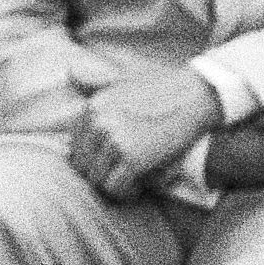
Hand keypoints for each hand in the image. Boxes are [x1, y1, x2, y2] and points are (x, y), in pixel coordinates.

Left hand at [67, 70, 220, 199]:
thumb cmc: (162, 90)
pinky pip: (116, 189)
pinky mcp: (132, 157)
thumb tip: (69, 72)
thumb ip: (93, 82)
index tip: (111, 162)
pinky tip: (140, 184)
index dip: (92, 160)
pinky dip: (127, 192)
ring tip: (132, 179)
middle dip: (101, 174)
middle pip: (82, 167)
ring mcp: (114, 140)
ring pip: (97, 181)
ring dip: (114, 186)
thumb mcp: (121, 82)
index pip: (74, 148)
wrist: (194, 95)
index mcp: (92, 107)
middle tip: (123, 174)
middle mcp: (98, 122)